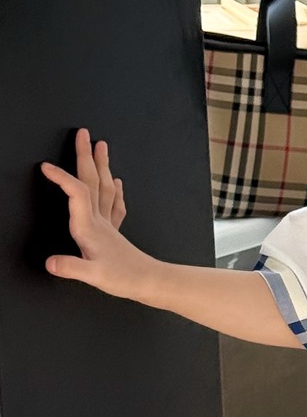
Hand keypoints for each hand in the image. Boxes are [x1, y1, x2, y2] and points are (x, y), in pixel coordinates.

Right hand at [39, 129, 155, 298]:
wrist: (151, 283)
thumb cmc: (124, 278)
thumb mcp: (93, 276)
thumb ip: (71, 267)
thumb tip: (50, 262)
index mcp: (89, 227)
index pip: (76, 193)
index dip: (62, 178)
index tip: (46, 166)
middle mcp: (99, 221)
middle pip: (92, 181)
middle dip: (85, 156)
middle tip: (83, 134)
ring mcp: (109, 224)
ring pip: (105, 187)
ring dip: (101, 165)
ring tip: (101, 146)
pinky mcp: (115, 232)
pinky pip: (115, 204)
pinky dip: (115, 189)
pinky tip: (118, 182)